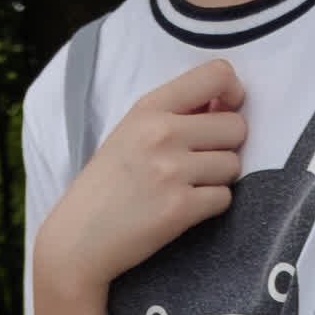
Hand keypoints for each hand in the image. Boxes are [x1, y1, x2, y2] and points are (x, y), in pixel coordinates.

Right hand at [32, 60, 246, 314]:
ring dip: (218, 179)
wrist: (78, 239)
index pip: (218, 75)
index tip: (224, 112)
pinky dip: (211, 206)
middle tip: (201, 163)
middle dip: (227, 146)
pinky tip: (184, 209)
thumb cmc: (105, 186)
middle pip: (236, 126)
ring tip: (187, 188)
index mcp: (150, 107)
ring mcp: (172, 171)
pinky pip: (224, 198)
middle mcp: (162, 133)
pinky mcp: (180, 208)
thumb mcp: (130, 132)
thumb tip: (226, 104)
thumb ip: (174, 114)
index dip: (233, 94)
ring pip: (233, 165)